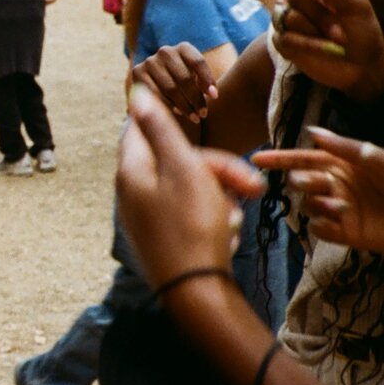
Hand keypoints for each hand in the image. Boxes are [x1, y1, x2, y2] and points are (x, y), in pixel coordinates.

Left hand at [117, 86, 264, 286]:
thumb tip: (136, 94)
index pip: (139, 129)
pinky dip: (213, 218)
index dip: (165, 119)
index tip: (193, 116)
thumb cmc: (192, 225)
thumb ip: (161, 129)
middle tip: (253, 186)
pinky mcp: (164, 236)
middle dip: (217, 169)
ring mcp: (148, 216)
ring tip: (239, 217)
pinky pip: (192, 214)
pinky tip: (229, 234)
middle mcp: (134, 192)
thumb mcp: (182, 168)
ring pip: (190, 188)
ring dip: (221, 196)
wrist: (196, 290)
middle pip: (176, 162)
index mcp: (132, 171)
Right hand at [130, 41, 218, 122]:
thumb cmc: (185, 84)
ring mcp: (150, 61)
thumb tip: (212, 94)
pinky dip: (167, 105)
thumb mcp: (197, 79)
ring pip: (171, 88)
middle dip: (196, 98)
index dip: (207, 80)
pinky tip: (177, 113)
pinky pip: (155, 93)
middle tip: (203, 114)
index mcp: (184, 48)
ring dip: (184, 105)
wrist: (156, 85)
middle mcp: (166, 51)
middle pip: (185, 77)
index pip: (198, 62)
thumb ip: (205, 83)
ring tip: (194, 118)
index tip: (215, 97)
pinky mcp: (137, 72)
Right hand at [253, 127, 383, 251]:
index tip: (257, 158)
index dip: (281, 158)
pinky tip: (338, 223)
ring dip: (318, 204)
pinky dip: (324, 226)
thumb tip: (312, 132)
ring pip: (308, 206)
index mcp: (343, 165)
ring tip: (340, 206)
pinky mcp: (344, 233)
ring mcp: (339, 210)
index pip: (304, 158)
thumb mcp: (378, 159)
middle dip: (301, 181)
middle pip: (302, 181)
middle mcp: (337, 185)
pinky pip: (320, 229)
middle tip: (311, 183)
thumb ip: (346, 148)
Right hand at [268, 0, 383, 101]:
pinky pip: (288, 37)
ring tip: (335, 42)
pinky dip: (309, 46)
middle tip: (341, 30)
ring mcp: (291, 19)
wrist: (361, 68)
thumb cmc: (366, 35)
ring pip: (292, 17)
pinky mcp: (284, 41)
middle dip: (322, 13)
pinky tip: (323, 50)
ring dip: (317, 32)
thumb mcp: (359, 9)